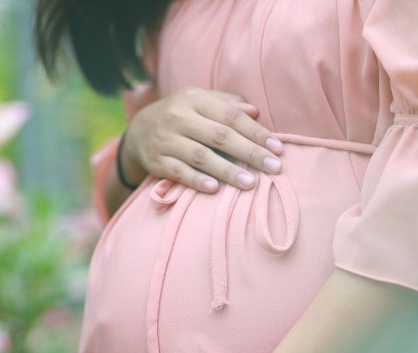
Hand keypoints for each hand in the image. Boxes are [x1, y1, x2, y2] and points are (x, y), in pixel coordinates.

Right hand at [121, 85, 284, 193]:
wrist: (139, 131)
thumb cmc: (182, 115)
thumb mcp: (200, 101)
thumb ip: (227, 103)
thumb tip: (255, 111)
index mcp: (194, 98)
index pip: (230, 116)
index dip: (256, 132)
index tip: (278, 148)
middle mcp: (178, 117)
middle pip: (219, 136)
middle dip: (249, 153)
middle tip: (274, 168)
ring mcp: (165, 140)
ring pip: (201, 156)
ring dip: (227, 171)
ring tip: (250, 183)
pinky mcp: (156, 161)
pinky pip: (179, 172)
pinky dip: (197, 181)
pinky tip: (215, 189)